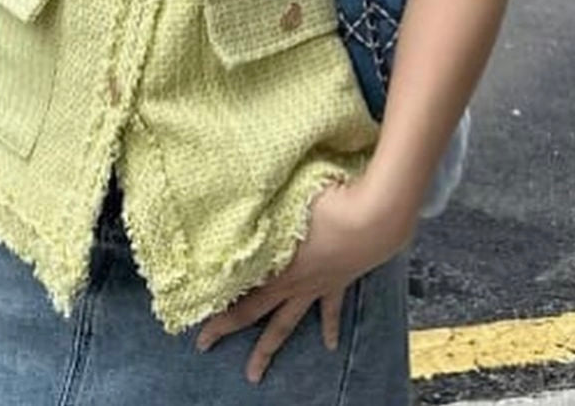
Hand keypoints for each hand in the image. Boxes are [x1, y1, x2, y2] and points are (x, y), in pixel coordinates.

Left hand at [195, 179, 413, 383]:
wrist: (374, 218)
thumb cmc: (326, 202)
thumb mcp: (282, 205)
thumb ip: (258, 213)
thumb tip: (232, 211)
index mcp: (277, 270)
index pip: (241, 305)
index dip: (219, 323)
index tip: (200, 339)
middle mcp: (294, 284)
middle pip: (259, 317)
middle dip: (234, 334)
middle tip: (209, 349)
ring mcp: (317, 286)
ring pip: (289, 321)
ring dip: (272, 345)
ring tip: (258, 372)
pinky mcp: (339, 281)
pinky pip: (330, 308)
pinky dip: (329, 326)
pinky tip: (329, 344)